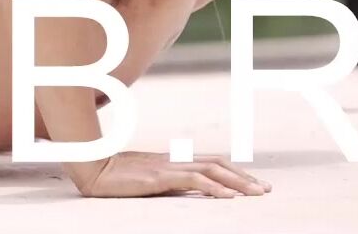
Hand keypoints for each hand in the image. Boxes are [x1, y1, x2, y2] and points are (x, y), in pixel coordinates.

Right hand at [80, 151, 272, 198]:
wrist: (91, 167)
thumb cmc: (114, 173)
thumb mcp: (145, 176)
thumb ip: (164, 178)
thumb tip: (183, 186)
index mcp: (172, 160)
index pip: (211, 162)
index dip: (234, 170)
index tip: (253, 182)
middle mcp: (174, 160)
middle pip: (218, 164)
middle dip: (244, 177)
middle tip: (266, 189)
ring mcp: (167, 167)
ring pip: (211, 171)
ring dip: (237, 182)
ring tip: (256, 194)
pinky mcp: (159, 177)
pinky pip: (192, 181)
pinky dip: (213, 187)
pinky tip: (227, 196)